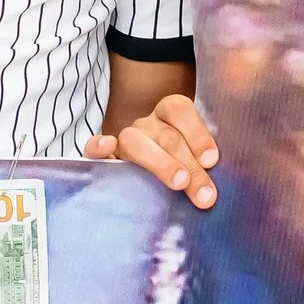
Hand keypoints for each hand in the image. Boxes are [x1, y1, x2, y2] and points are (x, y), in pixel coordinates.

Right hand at [85, 94, 218, 208]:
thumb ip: (203, 168)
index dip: (197, 133)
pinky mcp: (103, 159)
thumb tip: (211, 193)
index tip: (210, 160)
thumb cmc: (183, 172)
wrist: (149, 188)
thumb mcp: (197, 164)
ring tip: (180, 183)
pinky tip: (107, 147)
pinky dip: (98, 146)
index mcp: (169, 115)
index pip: (178, 109)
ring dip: (160, 162)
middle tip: (204, 192)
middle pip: (167, 136)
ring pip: (135, 141)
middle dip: (189, 165)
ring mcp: (125, 140)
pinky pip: (93, 147)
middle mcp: (147, 125)